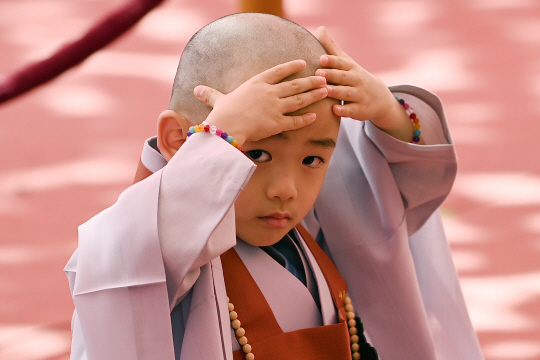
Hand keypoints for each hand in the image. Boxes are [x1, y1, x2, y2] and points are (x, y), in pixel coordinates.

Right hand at [194, 60, 327, 145]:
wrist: (226, 127)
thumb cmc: (221, 113)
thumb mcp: (217, 100)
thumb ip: (211, 94)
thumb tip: (196, 90)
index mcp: (256, 83)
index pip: (278, 71)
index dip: (292, 67)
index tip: (303, 63)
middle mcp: (269, 93)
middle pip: (295, 85)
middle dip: (310, 81)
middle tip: (323, 78)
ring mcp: (275, 108)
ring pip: (299, 100)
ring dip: (314, 95)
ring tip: (326, 91)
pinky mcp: (277, 124)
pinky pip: (295, 121)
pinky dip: (306, 119)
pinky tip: (315, 116)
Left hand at [315, 26, 413, 141]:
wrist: (380, 98)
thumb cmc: (355, 77)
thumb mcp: (347, 62)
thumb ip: (331, 48)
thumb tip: (320, 28)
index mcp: (351, 68)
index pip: (341, 63)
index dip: (332, 61)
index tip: (321, 59)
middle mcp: (356, 80)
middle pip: (343, 77)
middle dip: (331, 75)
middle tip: (318, 74)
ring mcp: (359, 95)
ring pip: (347, 93)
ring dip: (335, 92)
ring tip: (324, 91)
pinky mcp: (360, 110)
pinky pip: (351, 110)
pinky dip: (344, 110)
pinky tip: (334, 110)